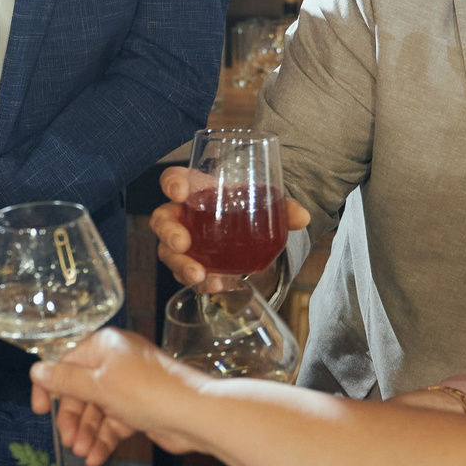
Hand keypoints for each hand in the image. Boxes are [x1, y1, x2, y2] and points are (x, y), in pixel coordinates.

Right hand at [30, 329, 212, 458]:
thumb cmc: (148, 391)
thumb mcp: (99, 385)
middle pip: (80, 392)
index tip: (39, 410)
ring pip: (97, 411)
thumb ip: (65, 380)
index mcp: (104, 346)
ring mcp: (129, 386)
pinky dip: (104, 438)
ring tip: (84, 454)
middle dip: (73, 419)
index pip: (65, 365)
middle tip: (69, 442)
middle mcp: (116, 362)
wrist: (195, 414)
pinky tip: (97, 456)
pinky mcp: (139, 408)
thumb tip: (35, 370)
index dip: (49, 388)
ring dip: (87, 433)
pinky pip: (113, 422)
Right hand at [150, 164, 309, 287]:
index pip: (173, 179)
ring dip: (181, 264)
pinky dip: (202, 282)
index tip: (179, 191)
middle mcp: (182, 215)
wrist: (248, 230)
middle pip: (162, 220)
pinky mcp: (192, 264)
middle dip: (169, 232)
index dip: (171, 184)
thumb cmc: (246, 206)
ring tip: (199, 275)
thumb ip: (282, 207)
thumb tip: (302, 217)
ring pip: (169, 253)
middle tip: (182, 242)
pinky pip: (188, 275)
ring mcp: (184, 242)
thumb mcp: (263, 202)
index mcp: (195, 189)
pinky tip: (216, 286)